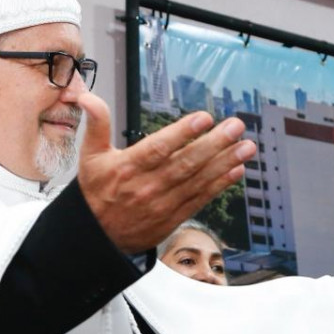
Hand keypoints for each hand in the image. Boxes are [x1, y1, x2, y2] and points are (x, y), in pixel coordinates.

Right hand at [75, 94, 254, 252]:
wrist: (97, 236)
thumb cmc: (97, 193)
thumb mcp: (90, 156)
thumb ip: (96, 124)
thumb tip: (87, 97)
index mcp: (127, 168)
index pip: (158, 148)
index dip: (182, 133)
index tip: (204, 118)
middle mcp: (148, 186)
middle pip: (185, 163)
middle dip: (214, 144)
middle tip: (236, 127)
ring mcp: (163, 204)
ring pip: (198, 181)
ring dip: (225, 163)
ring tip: (246, 147)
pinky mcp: (174, 217)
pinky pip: (201, 199)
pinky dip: (220, 185)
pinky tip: (237, 170)